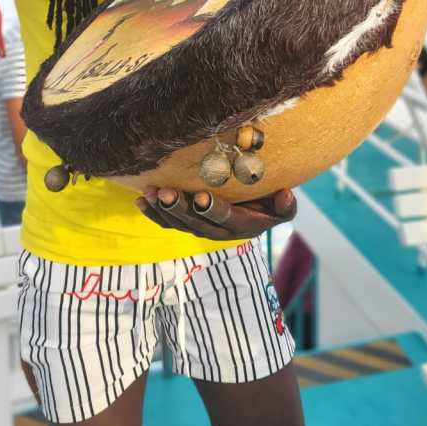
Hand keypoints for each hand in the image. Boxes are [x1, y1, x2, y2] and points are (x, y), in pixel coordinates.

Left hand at [136, 186, 296, 240]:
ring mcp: (201, 229)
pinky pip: (168, 223)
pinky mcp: (188, 225)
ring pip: (178, 224)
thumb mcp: (282, 207)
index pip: (226, 219)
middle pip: (195, 224)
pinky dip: (153, 213)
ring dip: (162, 210)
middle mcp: (218, 232)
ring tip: (150, 193)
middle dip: (179, 209)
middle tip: (165, 193)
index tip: (200, 197)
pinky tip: (141, 200)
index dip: (212, 210)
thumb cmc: (270, 204)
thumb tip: (285, 195)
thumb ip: (285, 205)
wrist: (257, 212)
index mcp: (242, 226)